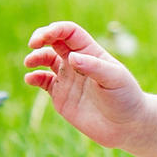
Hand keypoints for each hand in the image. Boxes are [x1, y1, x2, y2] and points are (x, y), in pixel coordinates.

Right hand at [24, 20, 146, 148]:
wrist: (126, 126)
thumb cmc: (126, 98)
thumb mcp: (114, 79)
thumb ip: (94, 67)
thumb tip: (72, 57)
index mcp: (91, 52)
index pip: (70, 32)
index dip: (55, 30)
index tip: (45, 37)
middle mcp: (78, 62)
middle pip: (55, 41)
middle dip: (41, 37)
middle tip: (33, 44)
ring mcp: (68, 78)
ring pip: (45, 59)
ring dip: (35, 57)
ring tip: (30, 63)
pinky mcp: (61, 95)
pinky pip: (42, 81)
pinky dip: (33, 77)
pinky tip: (31, 79)